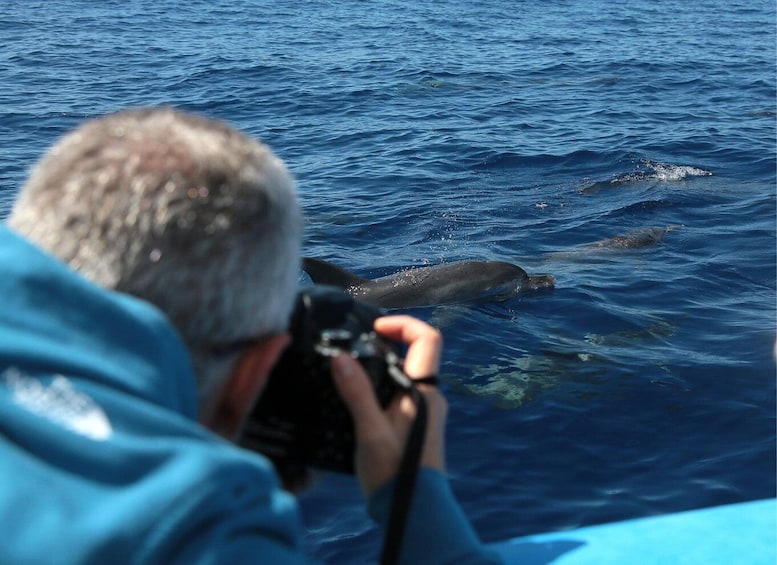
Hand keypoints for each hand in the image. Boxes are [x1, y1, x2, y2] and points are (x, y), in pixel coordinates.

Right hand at [331, 315, 446, 495]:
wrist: (412, 513)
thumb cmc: (394, 473)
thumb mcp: (369, 431)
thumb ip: (356, 392)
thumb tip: (340, 357)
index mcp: (425, 391)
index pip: (428, 339)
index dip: (404, 324)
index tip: (376, 327)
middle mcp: (430, 397)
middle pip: (416, 353)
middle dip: (387, 343)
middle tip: (356, 345)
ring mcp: (425, 412)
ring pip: (407, 374)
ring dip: (383, 366)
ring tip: (351, 371)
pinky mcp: (416, 425)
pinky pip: (402, 392)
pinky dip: (383, 385)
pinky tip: (358, 399)